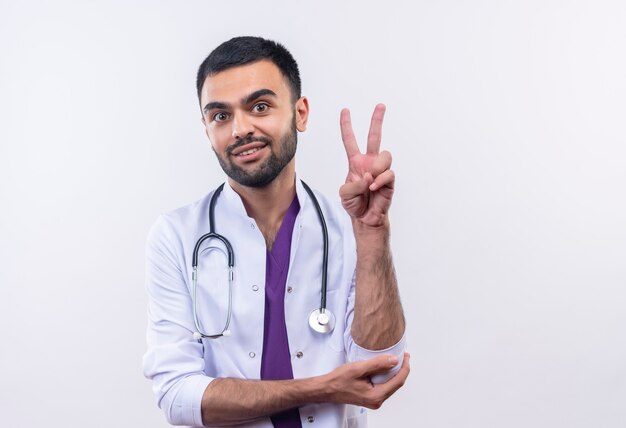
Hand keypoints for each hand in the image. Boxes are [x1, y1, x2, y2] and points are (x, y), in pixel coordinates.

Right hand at [322, 352, 409, 408]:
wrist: (326, 389)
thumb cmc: (338, 381)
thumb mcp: (358, 368)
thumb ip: (377, 364)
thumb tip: (394, 360)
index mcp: (376, 396)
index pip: (398, 381)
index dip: (404, 367)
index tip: (406, 356)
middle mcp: (377, 401)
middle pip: (396, 384)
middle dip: (401, 369)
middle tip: (403, 356)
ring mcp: (374, 400)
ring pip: (390, 385)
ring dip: (394, 372)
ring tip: (393, 359)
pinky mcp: (370, 397)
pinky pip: (383, 386)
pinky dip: (386, 376)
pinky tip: (383, 368)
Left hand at [339, 104, 394, 227]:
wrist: (365, 219)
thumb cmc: (354, 204)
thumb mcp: (344, 193)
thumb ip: (354, 183)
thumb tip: (369, 176)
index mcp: (356, 162)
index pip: (350, 140)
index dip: (346, 125)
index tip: (345, 110)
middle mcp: (369, 162)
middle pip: (375, 137)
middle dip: (377, 120)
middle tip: (380, 105)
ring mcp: (380, 170)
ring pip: (385, 155)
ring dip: (377, 167)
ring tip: (371, 179)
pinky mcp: (389, 180)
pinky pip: (388, 173)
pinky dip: (380, 181)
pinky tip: (374, 188)